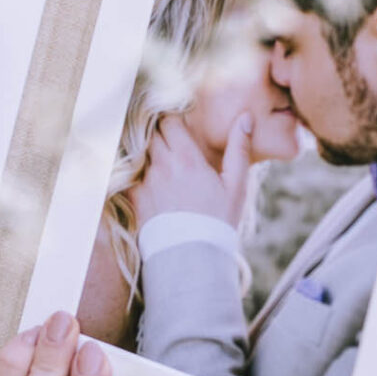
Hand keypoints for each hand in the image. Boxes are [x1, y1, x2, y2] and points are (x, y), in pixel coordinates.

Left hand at [131, 110, 252, 230]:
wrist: (193, 258)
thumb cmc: (218, 221)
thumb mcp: (235, 185)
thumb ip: (239, 148)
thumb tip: (245, 117)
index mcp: (186, 158)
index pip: (168, 121)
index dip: (172, 120)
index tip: (178, 125)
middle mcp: (162, 165)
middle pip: (152, 134)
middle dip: (159, 134)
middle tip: (170, 142)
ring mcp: (145, 181)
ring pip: (141, 153)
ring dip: (149, 154)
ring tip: (162, 164)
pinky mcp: (135, 198)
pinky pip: (131, 175)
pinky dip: (137, 173)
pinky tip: (149, 182)